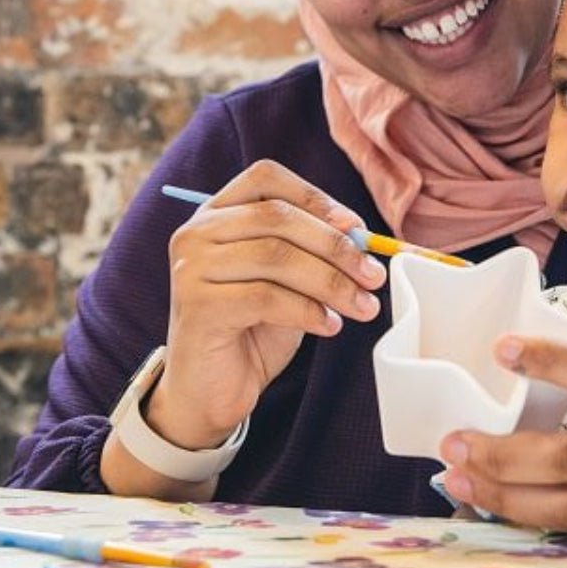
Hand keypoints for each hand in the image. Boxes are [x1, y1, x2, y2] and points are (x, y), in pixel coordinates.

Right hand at [146, 159, 385, 451]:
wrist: (211, 390)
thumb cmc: (255, 326)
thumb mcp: (289, 277)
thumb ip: (313, 248)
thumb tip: (362, 236)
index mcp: (217, 211)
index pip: (266, 178)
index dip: (316, 197)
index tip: (357, 227)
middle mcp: (196, 231)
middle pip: (278, 217)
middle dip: (336, 246)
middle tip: (375, 275)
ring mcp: (191, 267)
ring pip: (277, 257)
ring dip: (332, 282)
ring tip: (362, 306)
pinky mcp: (197, 306)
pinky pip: (266, 297)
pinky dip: (308, 310)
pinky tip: (329, 326)